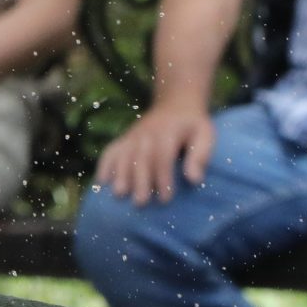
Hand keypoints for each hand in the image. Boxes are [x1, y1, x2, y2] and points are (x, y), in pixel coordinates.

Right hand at [95, 101, 217, 204]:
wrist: (176, 104)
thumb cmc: (192, 127)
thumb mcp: (205, 134)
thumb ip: (201, 155)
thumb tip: (193, 179)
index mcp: (169, 131)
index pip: (163, 154)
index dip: (163, 176)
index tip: (165, 199)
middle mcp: (148, 133)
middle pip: (141, 157)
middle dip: (140, 180)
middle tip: (140, 202)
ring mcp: (133, 136)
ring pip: (124, 154)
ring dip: (120, 174)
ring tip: (119, 194)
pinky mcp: (124, 139)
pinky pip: (110, 150)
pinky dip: (104, 165)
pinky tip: (101, 182)